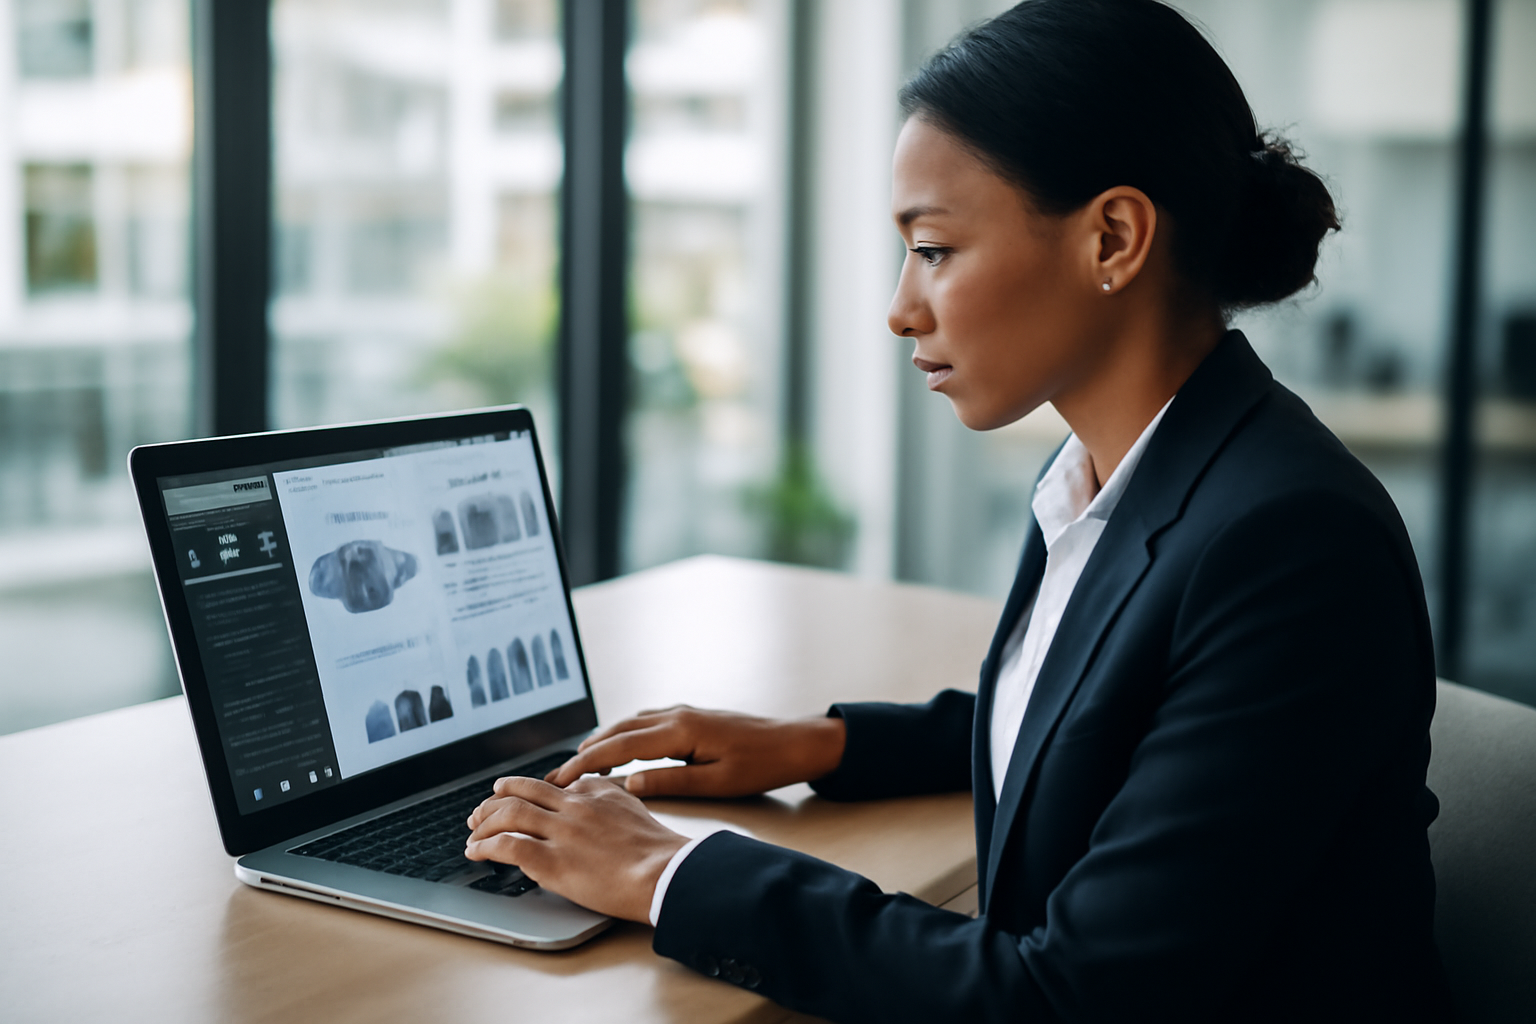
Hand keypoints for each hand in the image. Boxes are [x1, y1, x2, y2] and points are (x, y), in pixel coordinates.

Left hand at [465, 775, 687, 922]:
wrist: (666, 872)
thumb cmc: (659, 853)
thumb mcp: (634, 810)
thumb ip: (609, 804)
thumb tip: (592, 810)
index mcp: (594, 792)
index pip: (550, 786)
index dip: (525, 793)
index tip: (515, 800)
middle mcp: (573, 806)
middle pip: (521, 793)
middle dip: (495, 800)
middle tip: (481, 811)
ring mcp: (561, 832)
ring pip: (508, 814)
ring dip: (484, 822)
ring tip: (473, 831)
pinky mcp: (552, 860)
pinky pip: (506, 845)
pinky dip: (485, 846)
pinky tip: (476, 852)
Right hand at [544, 705, 846, 797]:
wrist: (796, 742)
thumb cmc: (762, 764)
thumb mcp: (717, 783)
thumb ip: (671, 782)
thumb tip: (629, 785)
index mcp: (680, 731)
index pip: (619, 746)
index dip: (585, 763)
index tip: (559, 778)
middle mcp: (676, 715)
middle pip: (616, 730)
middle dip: (584, 752)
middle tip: (557, 774)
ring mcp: (683, 712)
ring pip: (629, 723)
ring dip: (601, 741)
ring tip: (577, 764)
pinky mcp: (690, 717)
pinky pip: (644, 722)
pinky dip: (622, 735)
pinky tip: (617, 749)